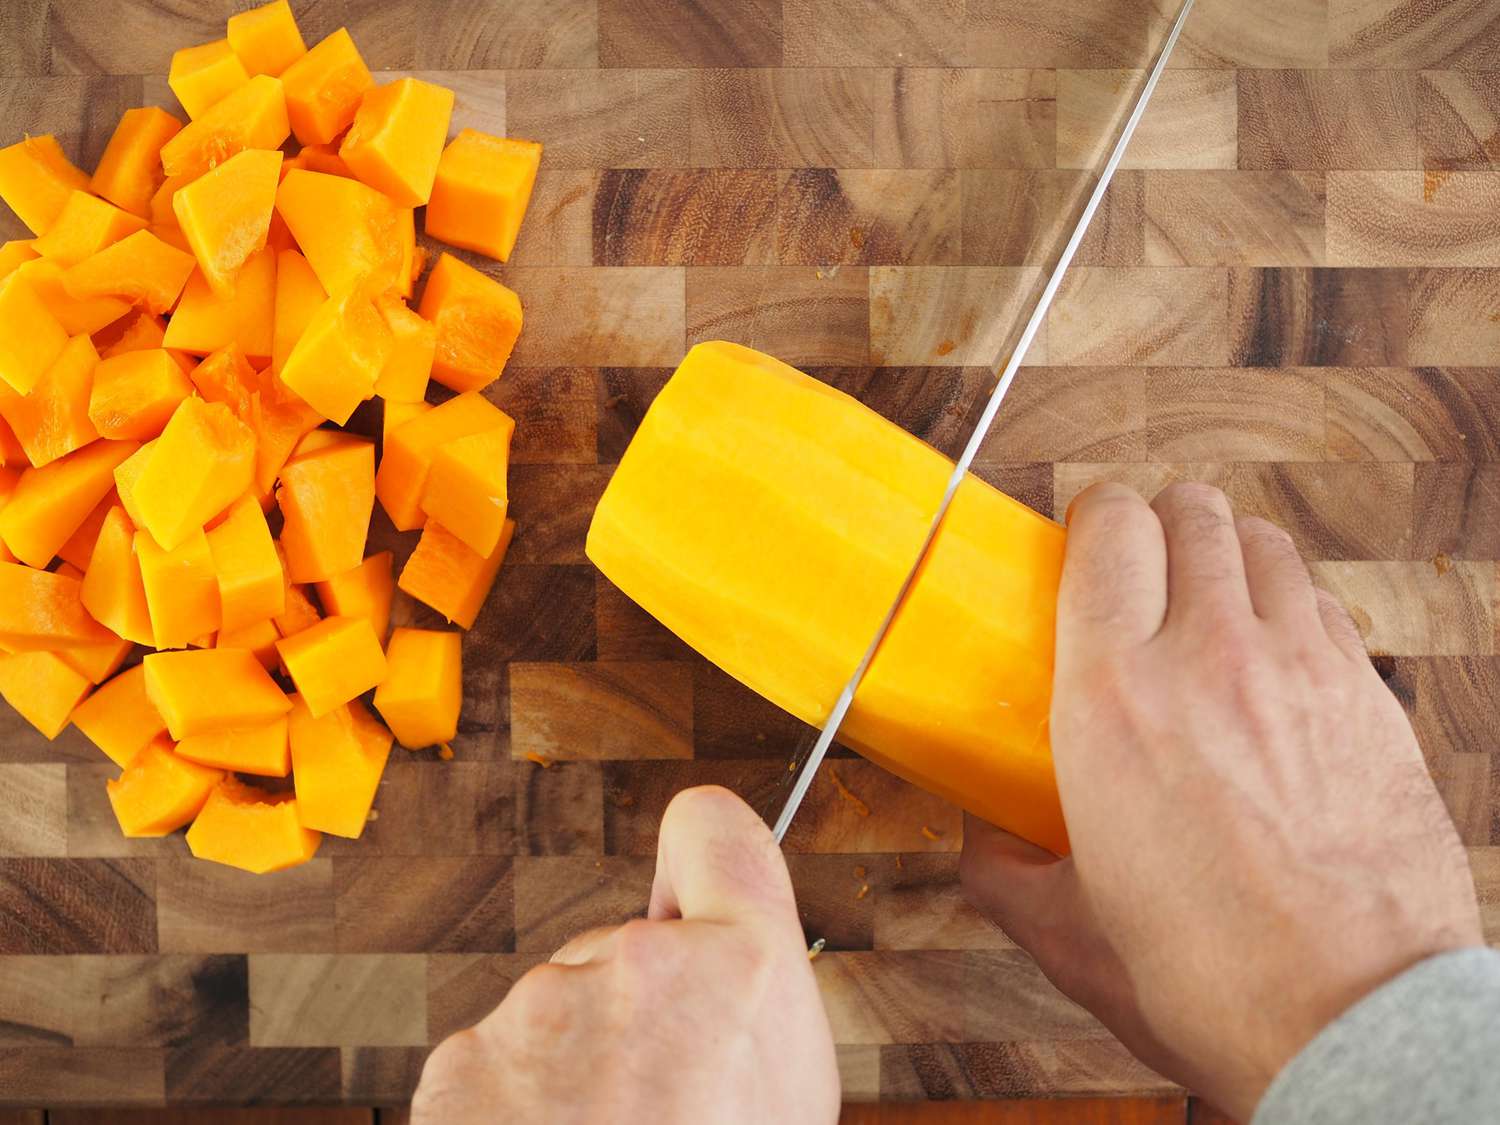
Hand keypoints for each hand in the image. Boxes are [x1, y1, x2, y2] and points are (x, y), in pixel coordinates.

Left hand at [412, 785, 839, 1124]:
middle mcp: (634, 965)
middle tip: (658, 1103)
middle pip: (630, 945)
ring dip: (572, 1063)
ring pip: (560, 1008)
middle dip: (638, 1007)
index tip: (692, 879)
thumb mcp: (789, 1106)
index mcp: (739, 969)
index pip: (717, 827)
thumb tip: (723, 973)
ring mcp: (539, 1010)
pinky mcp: (461, 1060)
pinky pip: (499, 1059)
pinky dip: (513, 1104)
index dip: (707, 855)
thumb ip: (752, 1011)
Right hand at [960, 482, 1482, 1120]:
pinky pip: (1321, 601)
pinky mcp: (1367, 697)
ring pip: (1263, 541)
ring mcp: (1300, 670)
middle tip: (1141, 555)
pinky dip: (1288, 601)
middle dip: (1159, 518)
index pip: (1108, 531)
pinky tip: (1273, 647)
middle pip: (1190, 513)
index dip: (1093, 512)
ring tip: (1209, 587)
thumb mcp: (1069, 932)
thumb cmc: (1217, 978)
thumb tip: (983, 844)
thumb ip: (1004, 873)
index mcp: (1115, 701)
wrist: (1353, 1021)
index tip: (1083, 531)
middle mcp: (1210, 660)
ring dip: (1226, 548)